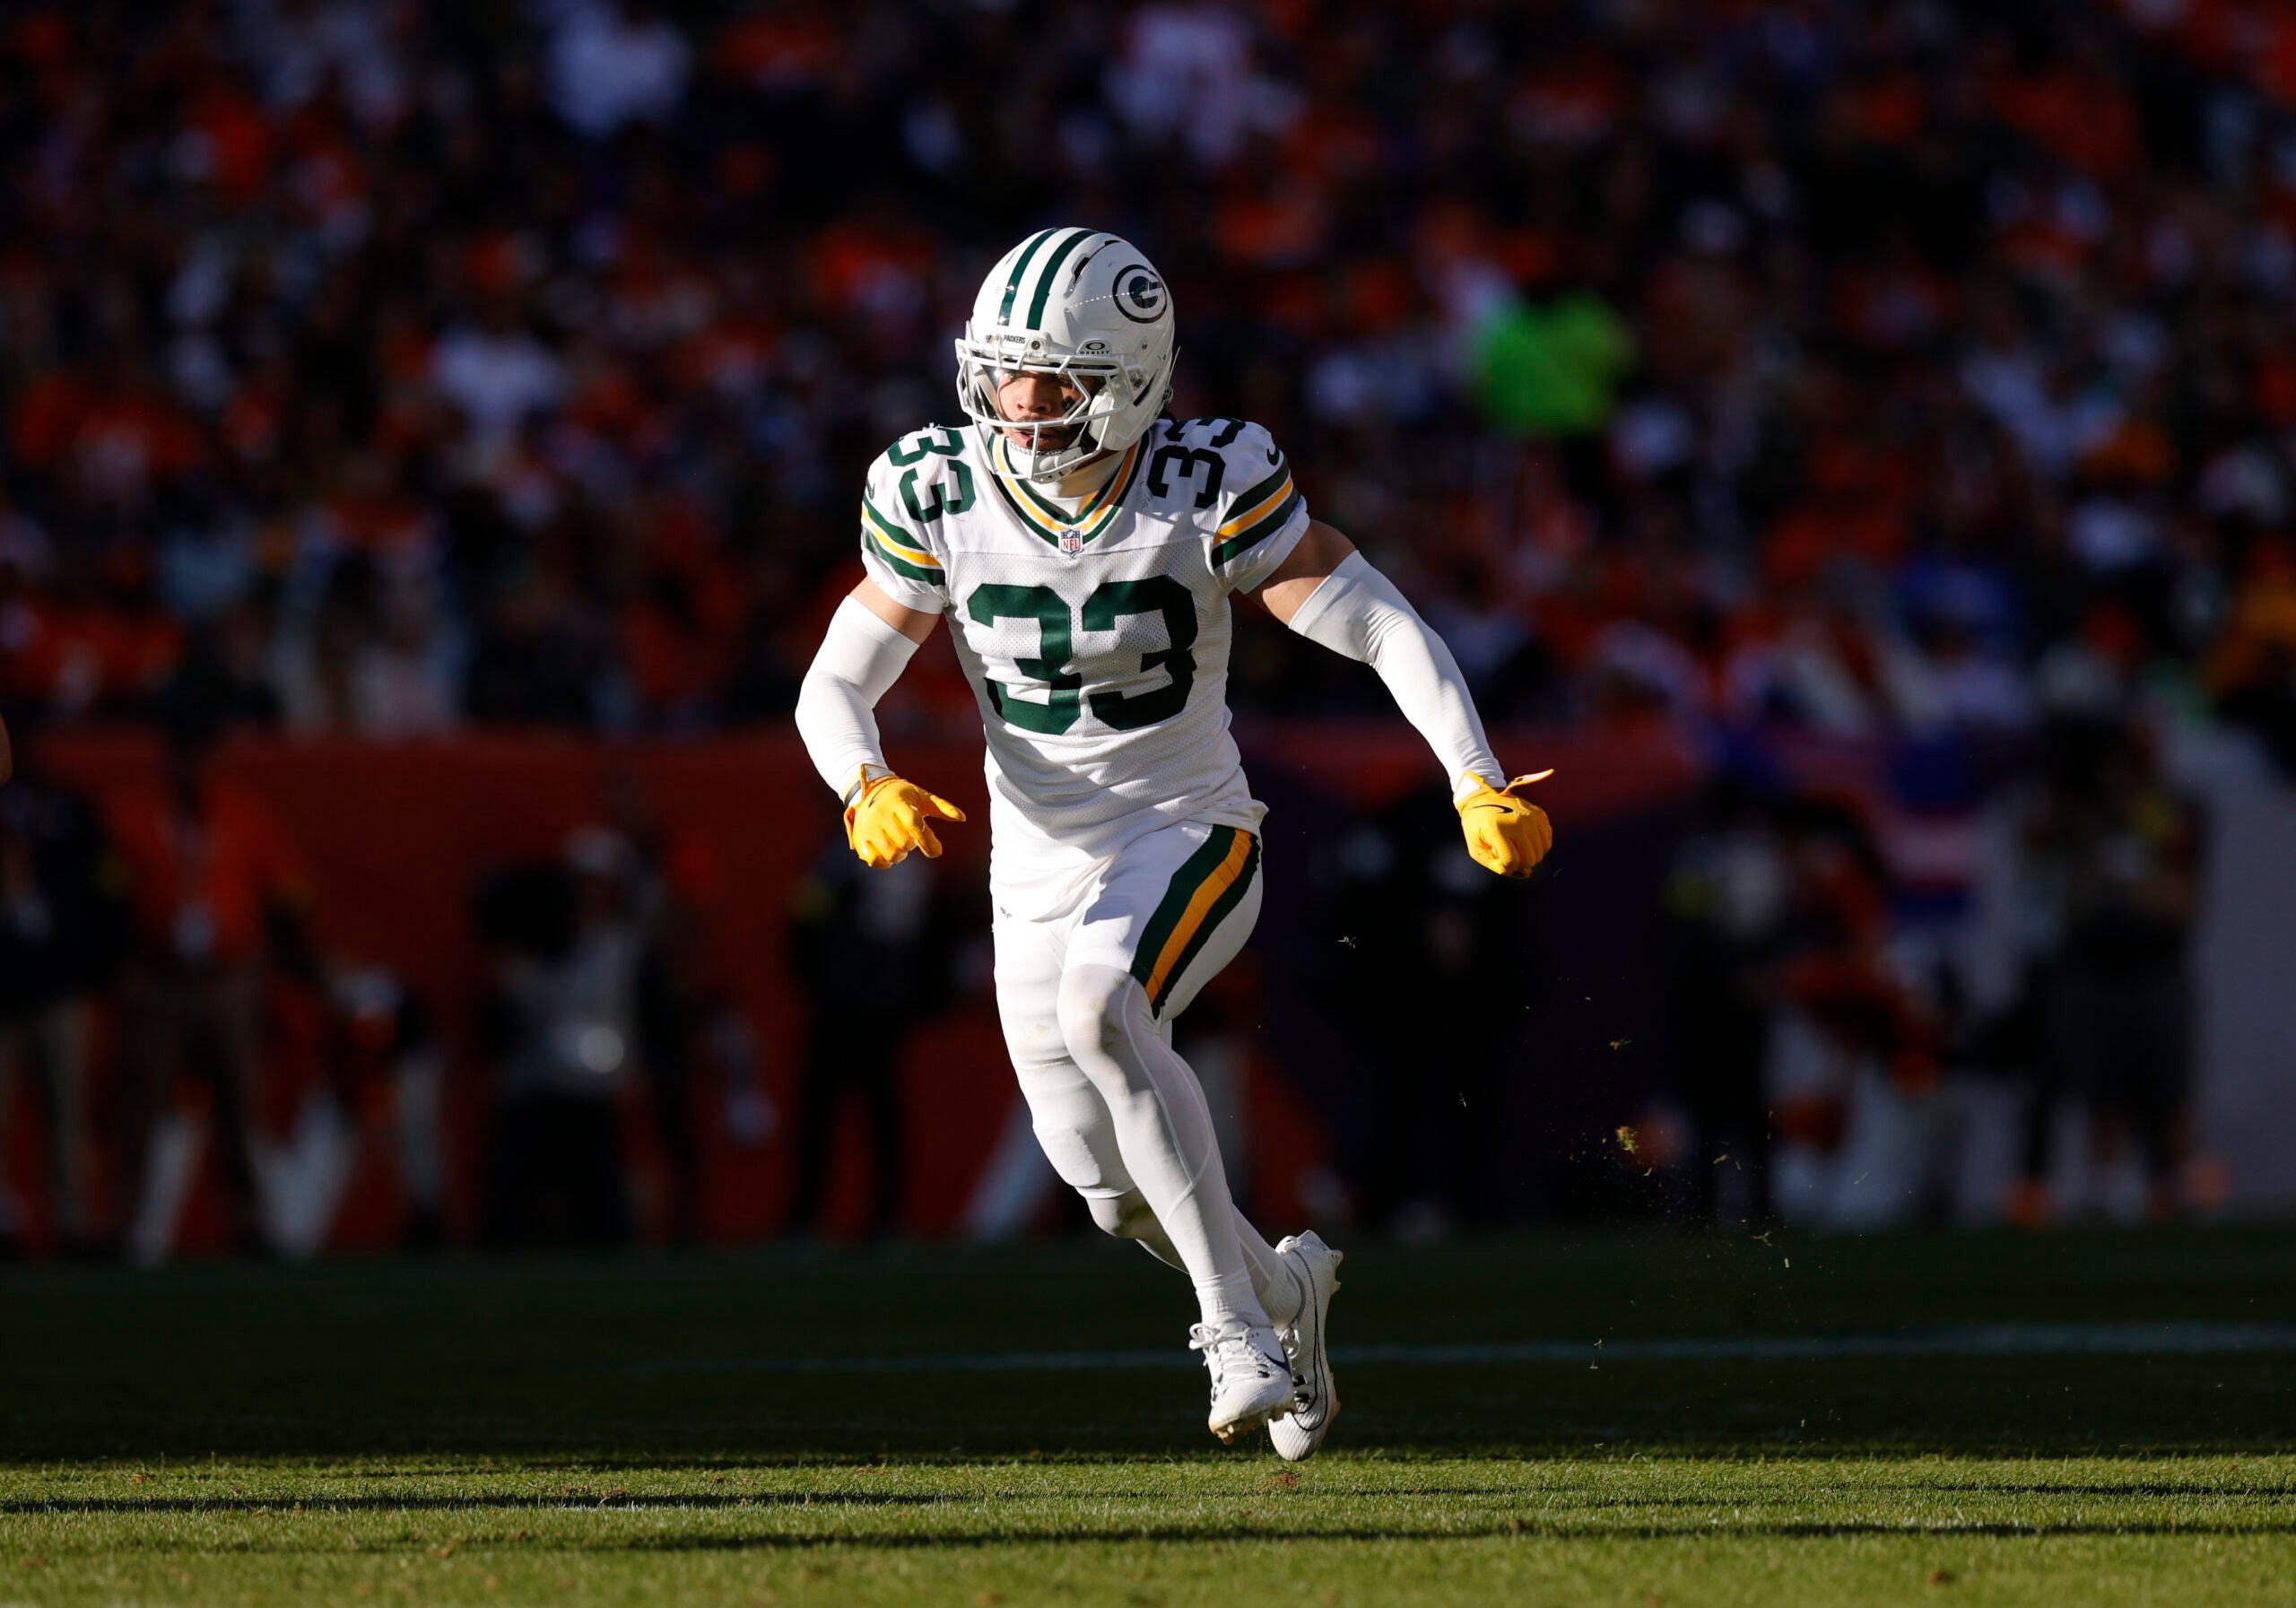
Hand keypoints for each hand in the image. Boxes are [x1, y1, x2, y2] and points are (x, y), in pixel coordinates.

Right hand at [844, 768, 965, 867]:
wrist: (869, 790)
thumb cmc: (902, 795)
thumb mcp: (922, 796)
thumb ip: (942, 808)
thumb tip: (962, 818)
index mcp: (898, 802)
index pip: (914, 824)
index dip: (927, 840)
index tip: (936, 849)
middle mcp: (881, 814)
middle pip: (904, 843)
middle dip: (913, 844)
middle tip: (911, 837)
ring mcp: (869, 828)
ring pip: (891, 854)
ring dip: (901, 854)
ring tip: (900, 844)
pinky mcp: (860, 839)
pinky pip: (874, 861)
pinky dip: (885, 862)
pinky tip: (888, 854)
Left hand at [1456, 770, 1552, 878]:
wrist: (1482, 797)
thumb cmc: (1476, 825)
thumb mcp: (1476, 848)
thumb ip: (1495, 865)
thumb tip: (1525, 873)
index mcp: (1498, 830)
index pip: (1512, 861)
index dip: (1508, 869)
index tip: (1502, 864)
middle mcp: (1517, 822)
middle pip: (1530, 859)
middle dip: (1521, 863)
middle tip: (1510, 855)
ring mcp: (1530, 816)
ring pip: (1542, 851)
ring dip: (1531, 855)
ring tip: (1518, 847)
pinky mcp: (1538, 813)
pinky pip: (1547, 839)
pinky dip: (1539, 845)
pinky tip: (1527, 840)